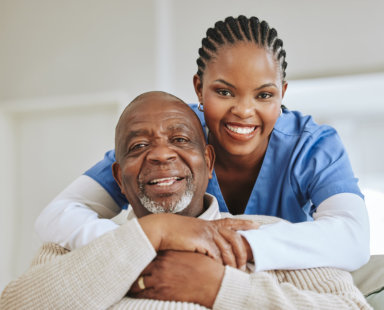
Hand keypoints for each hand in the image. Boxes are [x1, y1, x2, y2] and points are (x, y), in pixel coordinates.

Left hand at [129, 250, 224, 308]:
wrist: (213, 282)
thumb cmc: (205, 267)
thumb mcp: (190, 253)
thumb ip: (178, 251)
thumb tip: (172, 250)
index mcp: (167, 253)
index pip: (147, 252)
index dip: (140, 255)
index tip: (133, 256)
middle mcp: (160, 264)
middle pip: (139, 265)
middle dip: (132, 268)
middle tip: (123, 269)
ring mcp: (159, 279)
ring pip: (137, 281)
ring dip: (131, 283)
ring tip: (125, 283)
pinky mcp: (161, 292)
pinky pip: (142, 293)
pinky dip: (136, 293)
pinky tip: (132, 293)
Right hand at [139, 214, 257, 268]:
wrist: (161, 228)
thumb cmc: (174, 232)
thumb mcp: (191, 230)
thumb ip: (202, 236)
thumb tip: (209, 246)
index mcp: (209, 223)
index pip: (231, 222)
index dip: (245, 224)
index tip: (257, 225)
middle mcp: (210, 227)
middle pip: (235, 238)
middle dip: (243, 252)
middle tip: (245, 265)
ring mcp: (207, 233)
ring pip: (228, 249)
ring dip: (233, 262)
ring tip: (235, 272)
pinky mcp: (202, 241)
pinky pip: (217, 255)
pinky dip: (220, 264)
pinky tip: (221, 270)